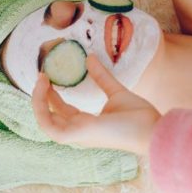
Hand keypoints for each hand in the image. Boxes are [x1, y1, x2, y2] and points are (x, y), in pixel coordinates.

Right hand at [32, 54, 160, 154]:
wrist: (154, 131)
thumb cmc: (140, 118)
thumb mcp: (117, 92)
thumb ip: (102, 77)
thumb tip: (90, 58)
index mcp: (87, 124)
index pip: (62, 112)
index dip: (51, 95)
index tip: (47, 76)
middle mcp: (79, 131)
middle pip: (50, 116)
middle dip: (40, 96)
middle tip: (41, 75)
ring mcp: (78, 134)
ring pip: (45, 122)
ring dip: (37, 101)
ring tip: (40, 79)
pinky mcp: (79, 133)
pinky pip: (50, 127)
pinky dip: (42, 109)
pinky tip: (44, 89)